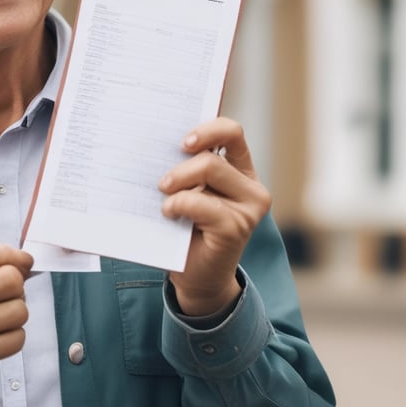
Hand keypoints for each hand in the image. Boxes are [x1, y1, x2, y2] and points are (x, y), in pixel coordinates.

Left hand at [158, 117, 270, 315]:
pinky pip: (204, 203)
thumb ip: (184, 170)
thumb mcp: (186, 192)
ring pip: (210, 170)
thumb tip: (155, 147)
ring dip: (178, 183)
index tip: (182, 142)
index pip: (231, 133)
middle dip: (180, 166)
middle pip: (212, 156)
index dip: (207, 129)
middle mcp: (250, 186)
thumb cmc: (185, 230)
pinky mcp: (237, 227)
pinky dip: (179, 204)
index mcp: (239, 170)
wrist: (195, 277)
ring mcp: (248, 207)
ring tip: (164, 198)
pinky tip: (169, 214)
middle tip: (161, 183)